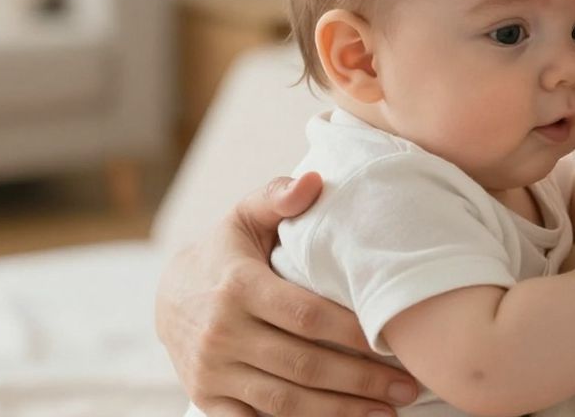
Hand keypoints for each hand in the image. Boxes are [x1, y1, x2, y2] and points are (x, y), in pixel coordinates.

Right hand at [154, 172, 419, 415]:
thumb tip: (313, 181)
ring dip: (340, 412)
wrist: (167, 297)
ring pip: (286, 402)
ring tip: (388, 410)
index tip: (394, 340)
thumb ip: (278, 197)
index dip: (352, 332)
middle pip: (303, 364)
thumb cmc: (225, 252)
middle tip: (407, 385)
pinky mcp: (208, 399)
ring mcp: (213, 372)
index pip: (305, 315)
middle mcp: (222, 333)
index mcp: (238, 286)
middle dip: (360, 379)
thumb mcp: (245, 217)